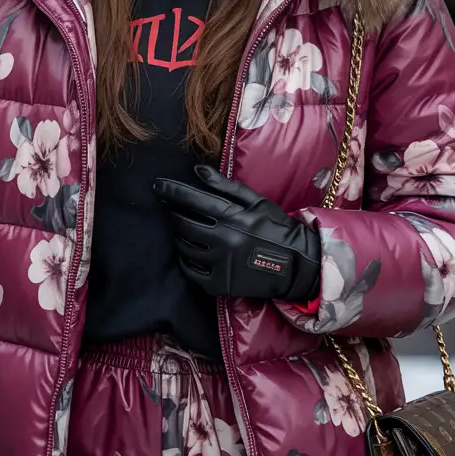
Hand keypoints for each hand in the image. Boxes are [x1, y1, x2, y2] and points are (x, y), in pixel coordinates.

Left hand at [153, 164, 320, 302]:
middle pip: (183, 223)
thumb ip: (226, 186)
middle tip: (171, 208)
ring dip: (179, 236)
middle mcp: (223, 240)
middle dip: (172, 213)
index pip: (192, 200)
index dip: (171, 191)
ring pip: (184, 247)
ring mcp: (220, 264)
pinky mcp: (220, 284)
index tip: (157, 185)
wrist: (298, 265)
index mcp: (232, 216)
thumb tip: (196, 171)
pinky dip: (185, 260)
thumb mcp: (257, 201)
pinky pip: (190, 271)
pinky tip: (189, 252)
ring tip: (183, 229)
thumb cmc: (277, 228)